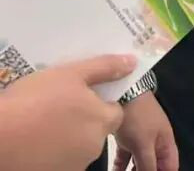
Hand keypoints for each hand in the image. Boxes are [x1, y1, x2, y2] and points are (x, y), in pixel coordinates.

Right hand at [0, 55, 133, 170]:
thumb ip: (104, 68)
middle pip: (96, 131)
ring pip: (77, 147)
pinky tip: (34, 142)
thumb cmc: (33, 101)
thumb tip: (131, 62)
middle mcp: (93, 146)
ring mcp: (74, 164)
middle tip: (57, 108)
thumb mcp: (70, 74)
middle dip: (81, 121)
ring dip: (66, 138)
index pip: (114, 112)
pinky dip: (50, 154)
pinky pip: (59, 162)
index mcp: (102, 120)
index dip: (100, 104)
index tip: (80, 98)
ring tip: (41, 124)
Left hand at [114, 94, 178, 170]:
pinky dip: (121, 166)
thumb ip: (148, 164)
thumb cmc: (138, 117)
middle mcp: (156, 141)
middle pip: (155, 165)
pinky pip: (126, 156)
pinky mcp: (127, 136)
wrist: (122, 94)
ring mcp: (141, 138)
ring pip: (139, 162)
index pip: (170, 166)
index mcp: (166, 142)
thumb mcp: (143, 144)